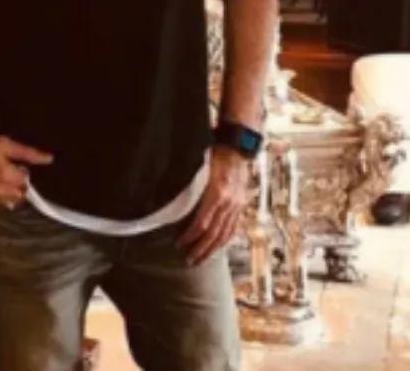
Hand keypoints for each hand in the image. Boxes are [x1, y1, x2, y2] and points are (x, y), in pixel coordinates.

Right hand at [0, 133, 52, 208]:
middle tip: (8, 170)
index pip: (26, 181)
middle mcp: (0, 193)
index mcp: (8, 179)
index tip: (15, 163)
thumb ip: (28, 154)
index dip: (22, 171)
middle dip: (18, 185)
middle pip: (19, 195)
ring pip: (8, 201)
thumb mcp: (4, 144)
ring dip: (8, 191)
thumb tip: (49, 159)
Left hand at [177, 147, 249, 265]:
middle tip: (188, 261)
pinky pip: (233, 228)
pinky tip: (216, 249)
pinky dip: (224, 241)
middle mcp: (228, 202)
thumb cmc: (214, 153)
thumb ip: (188, 185)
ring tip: (200, 260)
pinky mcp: (241, 206)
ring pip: (225, 235)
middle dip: (200, 249)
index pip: (201, 223)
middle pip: (213, 234)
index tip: (178, 244)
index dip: (189, 236)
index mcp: (216, 193)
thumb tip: (168, 199)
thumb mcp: (199, 166)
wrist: (237, 147)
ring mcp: (237, 205)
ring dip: (212, 250)